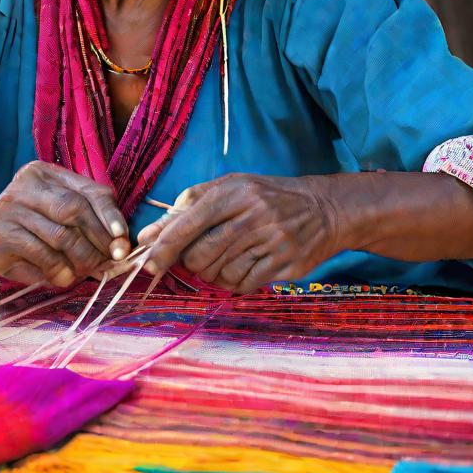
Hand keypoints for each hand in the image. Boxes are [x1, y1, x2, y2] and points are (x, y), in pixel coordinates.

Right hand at [0, 162, 129, 286]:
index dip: (109, 215)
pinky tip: (65, 276)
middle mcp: (24, 186)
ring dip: (81, 259)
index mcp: (43, 172)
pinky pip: (42, 256)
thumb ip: (87, 216)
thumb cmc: (32, 222)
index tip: (122, 239)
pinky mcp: (0, 237)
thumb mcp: (57, 210)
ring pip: (60, 237)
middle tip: (108, 260)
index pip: (87, 190)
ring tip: (87, 271)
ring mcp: (9, 210)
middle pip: (74, 210)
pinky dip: (60, 270)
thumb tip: (121, 244)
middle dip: (97, 239)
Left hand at [136, 174, 340, 293]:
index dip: (164, 246)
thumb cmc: (266, 197)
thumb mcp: (231, 186)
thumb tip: (150, 234)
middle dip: (191, 263)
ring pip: (220, 274)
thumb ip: (189, 204)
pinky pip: (244, 285)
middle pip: (201, 254)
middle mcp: (254, 215)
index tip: (148, 264)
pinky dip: (235, 283)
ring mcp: (272, 241)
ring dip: (213, 274)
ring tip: (225, 260)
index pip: (189, 222)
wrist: (324, 208)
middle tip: (198, 258)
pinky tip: (243, 269)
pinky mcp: (286, 264)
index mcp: (235, 192)